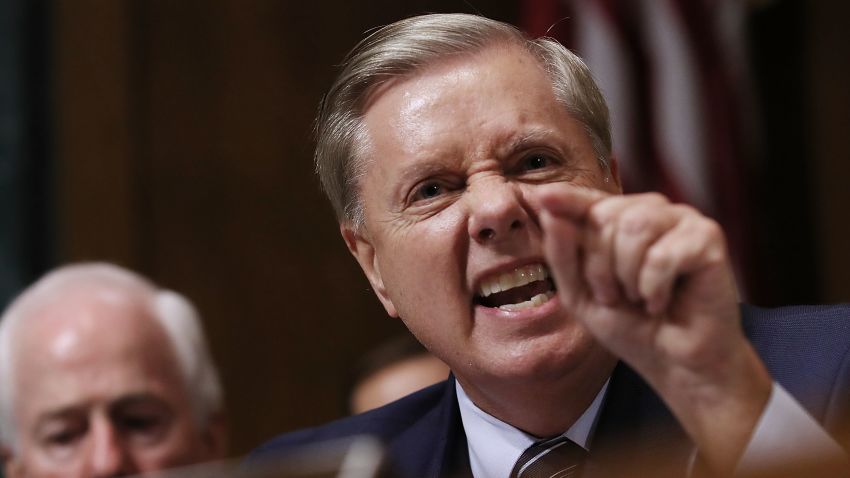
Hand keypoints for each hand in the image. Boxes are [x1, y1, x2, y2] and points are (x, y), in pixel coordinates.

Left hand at [536, 184, 770, 473]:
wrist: (675, 363)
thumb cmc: (631, 326)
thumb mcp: (579, 293)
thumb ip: (562, 252)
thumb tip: (549, 207)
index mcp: (618, 220)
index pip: (587, 202)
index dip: (566, 199)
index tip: (541, 197)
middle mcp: (650, 211)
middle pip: (605, 216)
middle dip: (600, 266)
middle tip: (615, 297)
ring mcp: (681, 220)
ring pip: (634, 227)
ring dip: (626, 276)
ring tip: (638, 298)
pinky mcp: (708, 238)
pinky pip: (663, 254)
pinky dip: (654, 287)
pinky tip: (661, 302)